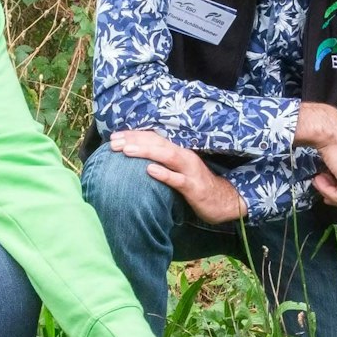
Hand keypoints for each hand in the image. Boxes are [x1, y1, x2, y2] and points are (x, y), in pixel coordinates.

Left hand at [110, 130, 245, 223]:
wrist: (223, 200)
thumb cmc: (196, 185)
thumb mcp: (178, 170)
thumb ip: (161, 162)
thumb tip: (136, 160)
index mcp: (178, 150)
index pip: (154, 138)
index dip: (134, 135)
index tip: (113, 136)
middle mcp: (184, 156)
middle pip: (158, 143)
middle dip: (135, 140)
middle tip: (113, 141)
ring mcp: (190, 171)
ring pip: (168, 156)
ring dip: (146, 152)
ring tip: (127, 150)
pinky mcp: (194, 187)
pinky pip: (178, 180)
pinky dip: (164, 174)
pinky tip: (150, 170)